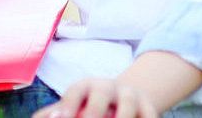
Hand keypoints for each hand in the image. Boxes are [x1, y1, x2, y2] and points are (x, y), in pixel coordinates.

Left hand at [34, 78, 158, 117]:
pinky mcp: (149, 106)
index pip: (75, 92)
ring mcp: (131, 95)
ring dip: (123, 116)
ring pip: (128, 104)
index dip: (68, 105)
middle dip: (94, 112)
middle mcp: (108, 87)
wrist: (125, 97)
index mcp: (86, 86)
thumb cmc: (89, 107)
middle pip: (101, 95)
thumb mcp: (72, 106)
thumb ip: (52, 114)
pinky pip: (150, 115)